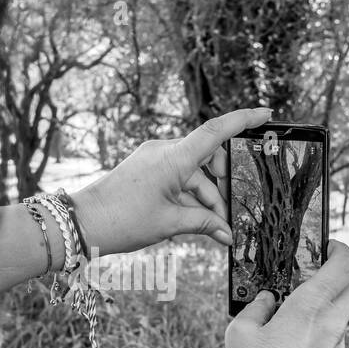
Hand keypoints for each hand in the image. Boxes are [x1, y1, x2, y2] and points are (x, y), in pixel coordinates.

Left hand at [69, 107, 271, 257]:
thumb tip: (228, 234)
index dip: (243, 120)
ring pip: (194, 174)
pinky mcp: (147, 169)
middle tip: (229, 215)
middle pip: (208, 159)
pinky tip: (196, 221)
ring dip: (206, 199)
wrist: (82, 222)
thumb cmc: (122, 220)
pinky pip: (178, 178)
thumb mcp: (170, 223)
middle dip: (223, 186)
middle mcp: (164, 151)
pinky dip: (190, 197)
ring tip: (212, 228)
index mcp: (172, 157)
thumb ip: (204, 223)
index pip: (215, 131)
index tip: (266, 114)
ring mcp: (154, 159)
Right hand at [225, 241, 348, 347]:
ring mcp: (337, 344)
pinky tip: (296, 332)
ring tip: (301, 303)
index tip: (327, 246)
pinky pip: (336, 332)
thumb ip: (255, 308)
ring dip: (334, 298)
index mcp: (310, 307)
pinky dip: (324, 322)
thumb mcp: (240, 332)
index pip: (344, 266)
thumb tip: (266, 300)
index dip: (340, 249)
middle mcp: (331, 323)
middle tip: (326, 267)